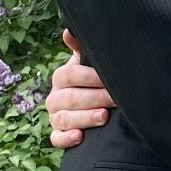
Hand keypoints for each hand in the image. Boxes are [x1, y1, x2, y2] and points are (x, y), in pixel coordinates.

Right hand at [46, 29, 116, 149]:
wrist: (94, 105)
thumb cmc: (94, 81)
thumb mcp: (89, 63)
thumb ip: (82, 48)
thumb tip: (68, 31)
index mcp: (62, 77)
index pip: (71, 75)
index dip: (91, 77)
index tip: (109, 79)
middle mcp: (55, 97)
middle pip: (71, 98)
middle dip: (94, 98)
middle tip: (115, 99)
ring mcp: (55, 117)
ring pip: (64, 118)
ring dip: (84, 118)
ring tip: (103, 117)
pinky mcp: (58, 134)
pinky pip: (56, 139)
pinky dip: (66, 138)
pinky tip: (80, 137)